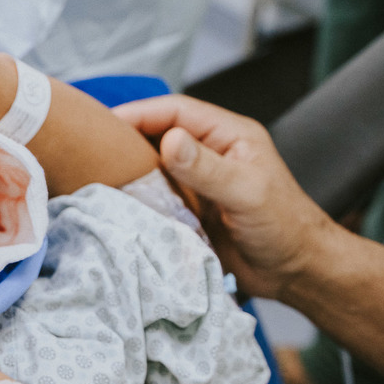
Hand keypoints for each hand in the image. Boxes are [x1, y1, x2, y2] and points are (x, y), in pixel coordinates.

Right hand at [112, 94, 335, 299]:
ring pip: (153, 164)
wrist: (295, 272)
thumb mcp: (246, 192)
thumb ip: (206, 167)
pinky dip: (135, 196)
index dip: (139, 112)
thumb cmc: (285, 227)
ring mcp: (197, 181)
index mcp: (229, 135)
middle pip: (158, 133)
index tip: (104, 123)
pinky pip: (155, 195)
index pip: (176, 111)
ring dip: (128, 168)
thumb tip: (168, 141)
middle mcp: (210, 153)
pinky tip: (115, 201)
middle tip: (89, 146)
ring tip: (93, 173)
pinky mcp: (188, 208)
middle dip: (126, 136)